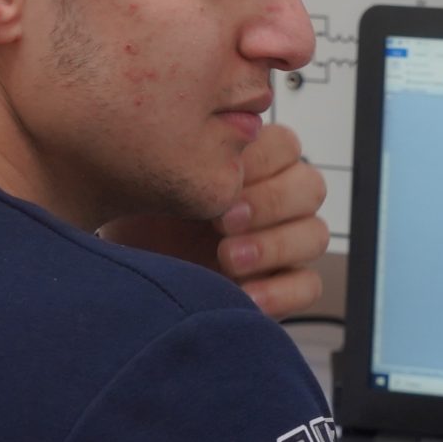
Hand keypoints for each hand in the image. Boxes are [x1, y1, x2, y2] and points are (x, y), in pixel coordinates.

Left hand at [101, 124, 330, 317]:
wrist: (127, 272)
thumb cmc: (140, 219)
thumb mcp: (155, 183)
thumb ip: (190, 161)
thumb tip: (216, 152)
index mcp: (254, 161)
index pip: (285, 145)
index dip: (259, 160)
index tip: (217, 178)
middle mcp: (279, 199)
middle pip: (310, 187)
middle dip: (269, 202)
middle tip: (222, 220)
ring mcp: (286, 242)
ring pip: (315, 234)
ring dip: (274, 245)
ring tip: (227, 258)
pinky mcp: (284, 286)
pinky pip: (308, 286)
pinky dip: (280, 292)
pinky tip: (242, 296)